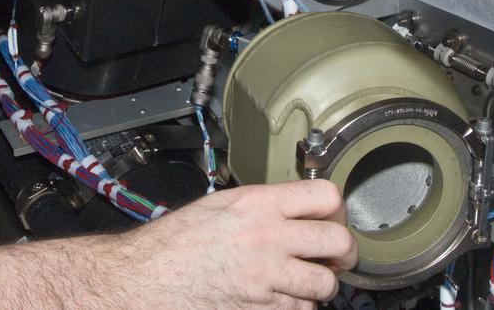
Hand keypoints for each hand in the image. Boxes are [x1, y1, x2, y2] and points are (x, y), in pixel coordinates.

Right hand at [115, 180, 356, 309]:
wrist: (148, 276)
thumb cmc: (176, 241)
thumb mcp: (221, 204)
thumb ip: (261, 204)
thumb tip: (294, 207)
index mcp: (258, 203)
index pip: (326, 196)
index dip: (337, 208)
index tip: (333, 217)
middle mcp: (268, 236)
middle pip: (337, 240)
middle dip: (344, 251)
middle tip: (338, 255)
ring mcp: (266, 274)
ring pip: (326, 283)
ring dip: (322, 283)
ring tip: (310, 279)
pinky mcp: (261, 305)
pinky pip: (301, 309)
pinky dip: (299, 305)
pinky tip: (285, 296)